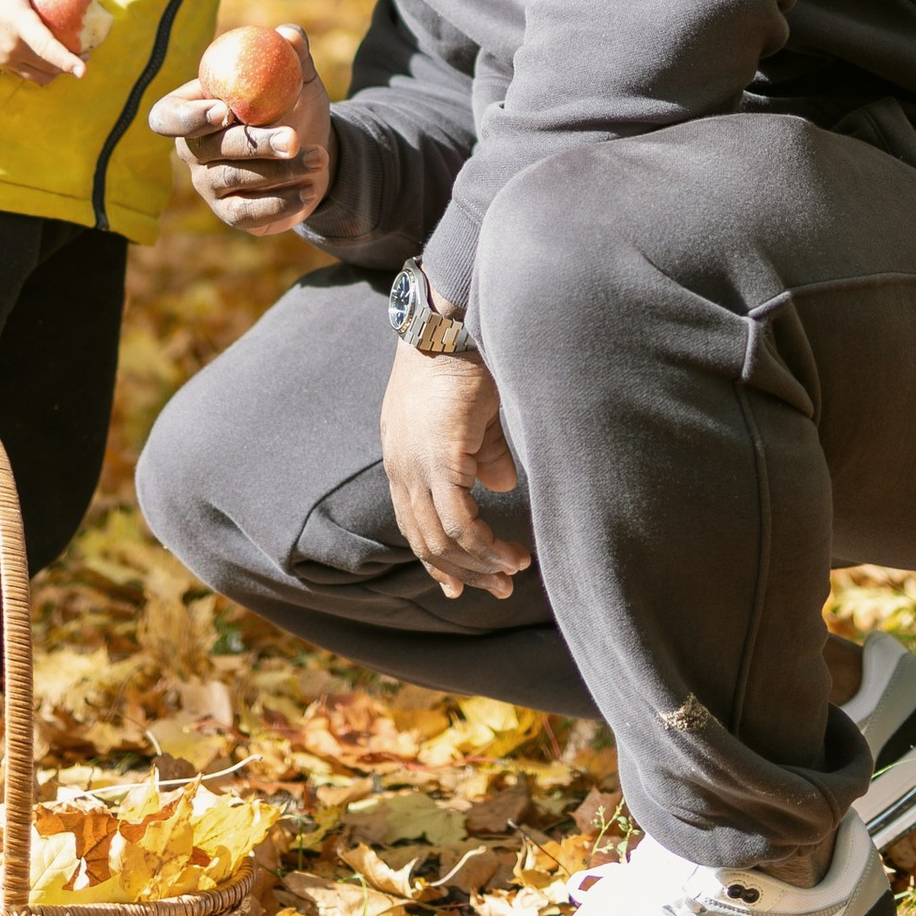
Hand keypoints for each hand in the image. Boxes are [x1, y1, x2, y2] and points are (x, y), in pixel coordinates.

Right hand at [0, 0, 93, 82]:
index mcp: (18, 24)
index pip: (45, 47)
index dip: (66, 61)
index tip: (83, 72)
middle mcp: (12, 47)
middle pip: (50, 66)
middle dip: (73, 63)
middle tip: (88, 50)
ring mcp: (6, 60)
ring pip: (41, 76)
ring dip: (59, 71)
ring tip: (74, 56)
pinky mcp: (2, 66)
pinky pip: (30, 76)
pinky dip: (45, 72)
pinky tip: (52, 59)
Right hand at [148, 24, 331, 232]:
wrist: (314, 152)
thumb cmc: (293, 107)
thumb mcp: (297, 79)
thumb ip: (292, 55)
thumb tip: (288, 34)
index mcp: (191, 109)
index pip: (166, 117)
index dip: (187, 117)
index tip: (224, 111)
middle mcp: (191, 150)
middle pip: (206, 150)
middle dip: (253, 144)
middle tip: (292, 138)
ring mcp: (208, 185)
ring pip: (234, 179)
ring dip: (280, 171)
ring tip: (319, 158)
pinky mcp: (231, 214)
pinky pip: (248, 212)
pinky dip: (280, 202)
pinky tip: (308, 189)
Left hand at [382, 340, 529, 600]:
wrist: (450, 326)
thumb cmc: (463, 359)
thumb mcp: (471, 415)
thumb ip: (481, 452)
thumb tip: (501, 482)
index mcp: (402, 457)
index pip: (413, 523)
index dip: (438, 559)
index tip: (461, 585)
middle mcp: (401, 468)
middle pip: (424, 540)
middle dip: (464, 573)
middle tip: (499, 588)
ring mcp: (415, 467)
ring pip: (441, 540)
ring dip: (480, 565)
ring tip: (513, 573)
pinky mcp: (437, 462)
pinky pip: (458, 523)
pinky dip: (485, 547)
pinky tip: (509, 554)